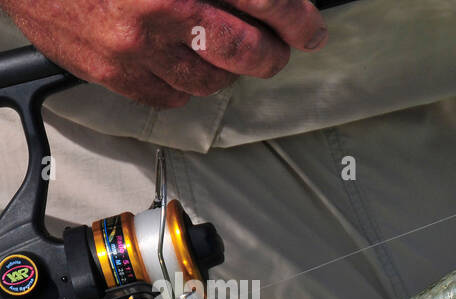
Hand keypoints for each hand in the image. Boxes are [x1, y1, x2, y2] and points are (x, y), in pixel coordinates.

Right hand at [0, 0, 327, 107]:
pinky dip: (186, 84)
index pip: (266, 2)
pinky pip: (173, 97)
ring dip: (226, 69)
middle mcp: (159, 10)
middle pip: (248, 51)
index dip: (297, 19)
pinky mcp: (113, 74)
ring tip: (219, 50)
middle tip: (274, 47)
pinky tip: (179, 61)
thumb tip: (261, 2)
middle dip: (271, 52)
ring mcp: (135, 47)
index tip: (308, 28)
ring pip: (213, 81)